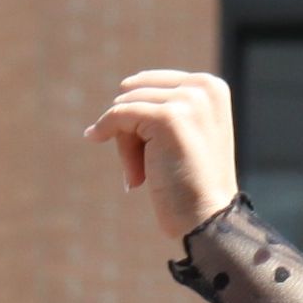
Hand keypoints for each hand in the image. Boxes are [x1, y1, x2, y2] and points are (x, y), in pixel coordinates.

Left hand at [84, 69, 241, 244]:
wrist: (207, 219)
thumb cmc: (191, 186)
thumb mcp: (184, 135)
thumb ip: (163, 108)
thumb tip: (122, 90)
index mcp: (210, 87)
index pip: (152, 83)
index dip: (138, 114)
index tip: (141, 147)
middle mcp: (203, 87)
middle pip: (138, 92)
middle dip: (131, 129)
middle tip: (142, 170)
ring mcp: (188, 101)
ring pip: (127, 105)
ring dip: (125, 143)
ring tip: (140, 176)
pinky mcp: (168, 118)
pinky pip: (119, 113)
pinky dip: (104, 127)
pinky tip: (93, 136)